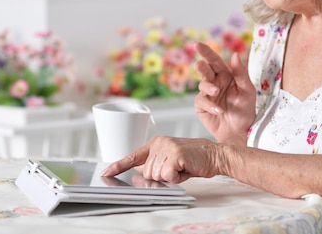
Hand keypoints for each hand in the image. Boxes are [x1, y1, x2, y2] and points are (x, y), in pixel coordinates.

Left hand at [101, 136, 220, 183]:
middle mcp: (159, 143)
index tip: (106, 173)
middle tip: (176, 169)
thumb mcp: (171, 161)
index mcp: (156, 143)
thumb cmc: (194, 160)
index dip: (118, 165)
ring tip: (181, 168)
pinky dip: (176, 178)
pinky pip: (167, 176)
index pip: (133, 155)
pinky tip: (185, 169)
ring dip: (169, 177)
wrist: (215, 154)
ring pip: (155, 175)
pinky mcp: (175, 154)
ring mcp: (167, 147)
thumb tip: (141, 175)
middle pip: (146, 172)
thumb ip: (156, 165)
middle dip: (160, 177)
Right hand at [194, 41, 255, 142]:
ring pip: (202, 84)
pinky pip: (202, 101)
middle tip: (201, 65)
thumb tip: (236, 55)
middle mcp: (215, 82)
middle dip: (202, 66)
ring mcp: (207, 94)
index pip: (215, 60)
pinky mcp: (202, 106)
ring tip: (216, 92)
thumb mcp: (247, 90)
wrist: (240, 131)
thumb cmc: (245, 110)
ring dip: (209, 87)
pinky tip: (218, 110)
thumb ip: (241, 73)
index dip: (206, 52)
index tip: (197, 44)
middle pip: (204, 69)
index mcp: (226, 75)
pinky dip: (210, 105)